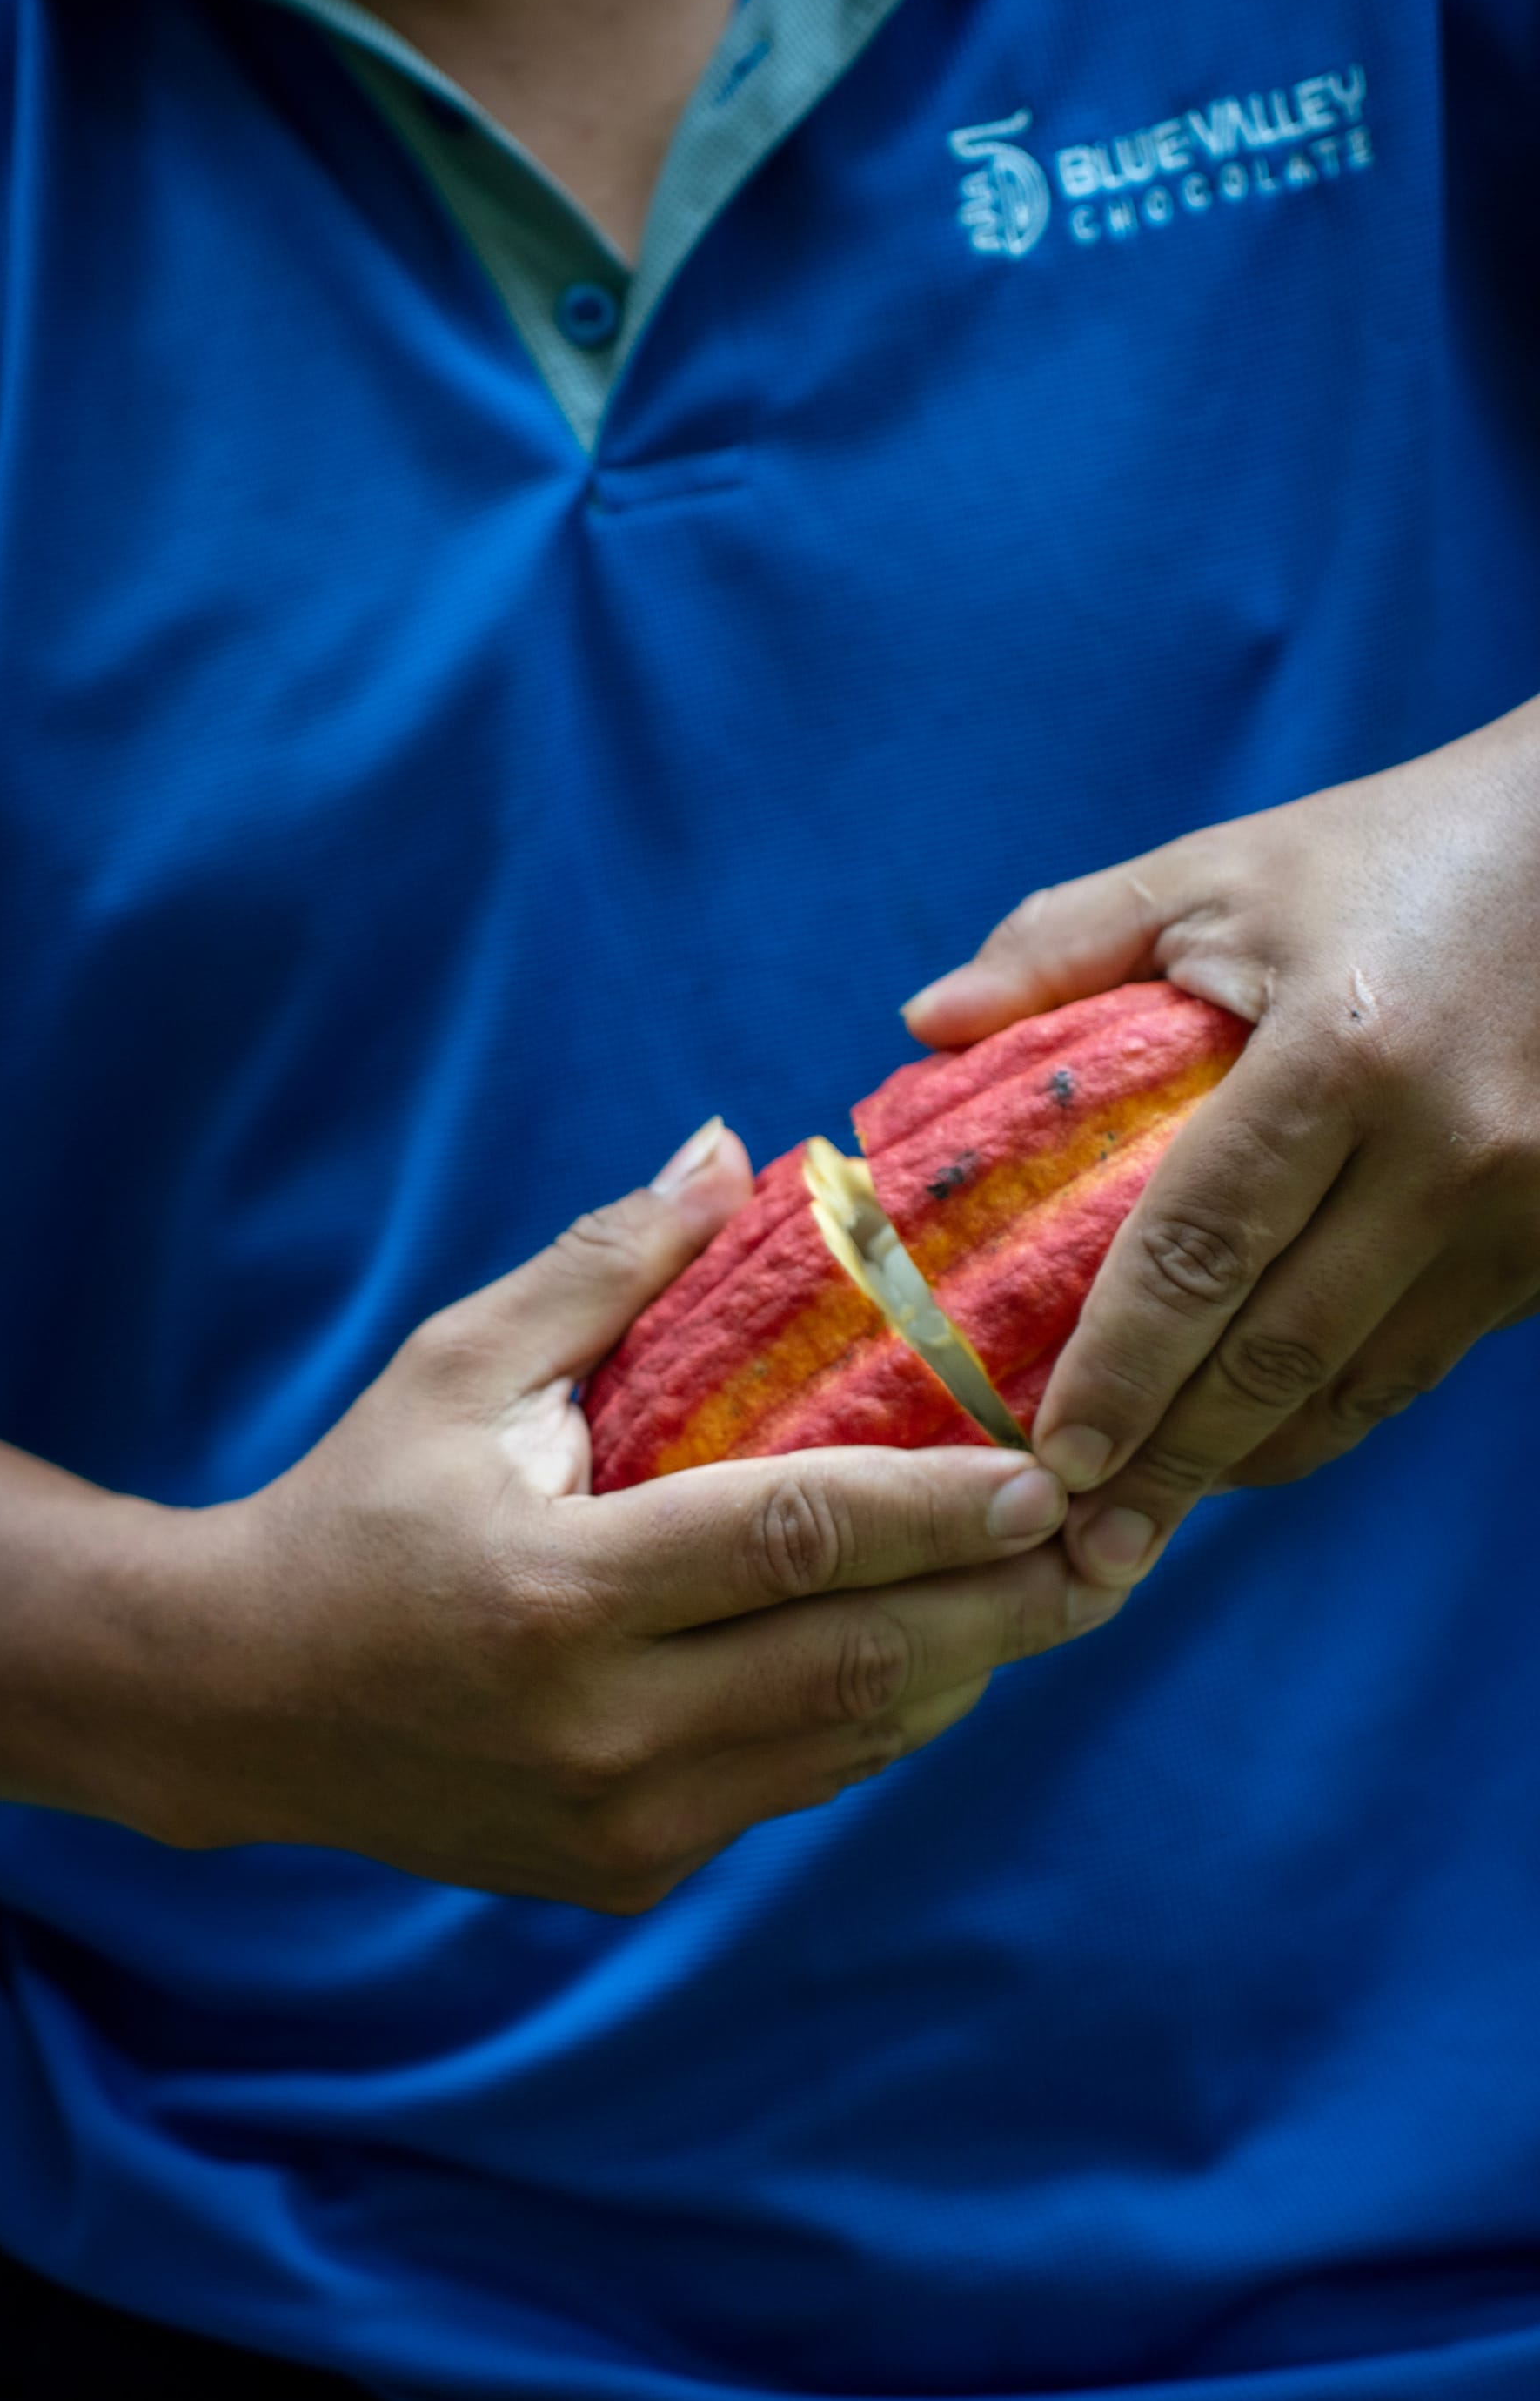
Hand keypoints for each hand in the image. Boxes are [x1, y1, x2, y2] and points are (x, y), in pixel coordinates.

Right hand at [170, 1125, 1117, 1909]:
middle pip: (859, 1662)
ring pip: (850, 1741)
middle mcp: (602, 1725)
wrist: (239, 1702)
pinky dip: (881, 1715)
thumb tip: (732, 1147)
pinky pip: (800, 1785)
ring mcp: (622, 1818)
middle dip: (1006, 1603)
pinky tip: (945, 1648)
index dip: (932, 1507)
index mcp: (558, 1590)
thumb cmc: (356, 1506)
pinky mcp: (630, 1869)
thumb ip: (605, 1267)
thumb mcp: (458, 1370)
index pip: (791, 1540)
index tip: (1046, 1471)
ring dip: (968, 1664)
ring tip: (1066, 1590)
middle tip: (1119, 1542)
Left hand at [903, 696, 1539, 1587]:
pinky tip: (1253, 1446)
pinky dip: (1332, 1416)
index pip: (1199, 1253)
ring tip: (1146, 1523)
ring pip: (1363, 1387)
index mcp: (1342, 1057)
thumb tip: (921, 1024)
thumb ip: (1064, 944)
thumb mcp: (1222, 872)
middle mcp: (1448, 1152)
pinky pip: (1426, 1364)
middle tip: (1076, 1547)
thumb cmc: (1389, 854)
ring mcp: (1527, 1211)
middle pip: (1279, 1354)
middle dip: (1170, 1464)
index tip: (1045, 1458)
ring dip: (1248, 1464)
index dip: (1118, 1371)